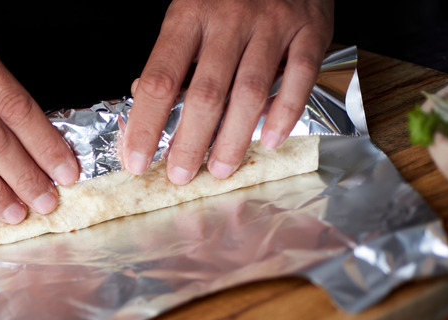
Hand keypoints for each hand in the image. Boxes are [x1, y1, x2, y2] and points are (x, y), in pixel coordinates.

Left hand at [123, 0, 332, 183]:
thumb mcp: (190, 11)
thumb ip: (173, 55)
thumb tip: (146, 102)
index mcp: (189, 15)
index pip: (160, 79)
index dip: (147, 124)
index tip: (137, 159)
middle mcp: (229, 19)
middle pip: (206, 93)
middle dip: (190, 142)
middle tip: (180, 175)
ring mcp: (272, 24)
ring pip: (250, 92)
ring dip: (233, 138)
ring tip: (220, 168)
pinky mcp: (310, 30)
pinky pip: (299, 78)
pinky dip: (284, 114)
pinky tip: (269, 141)